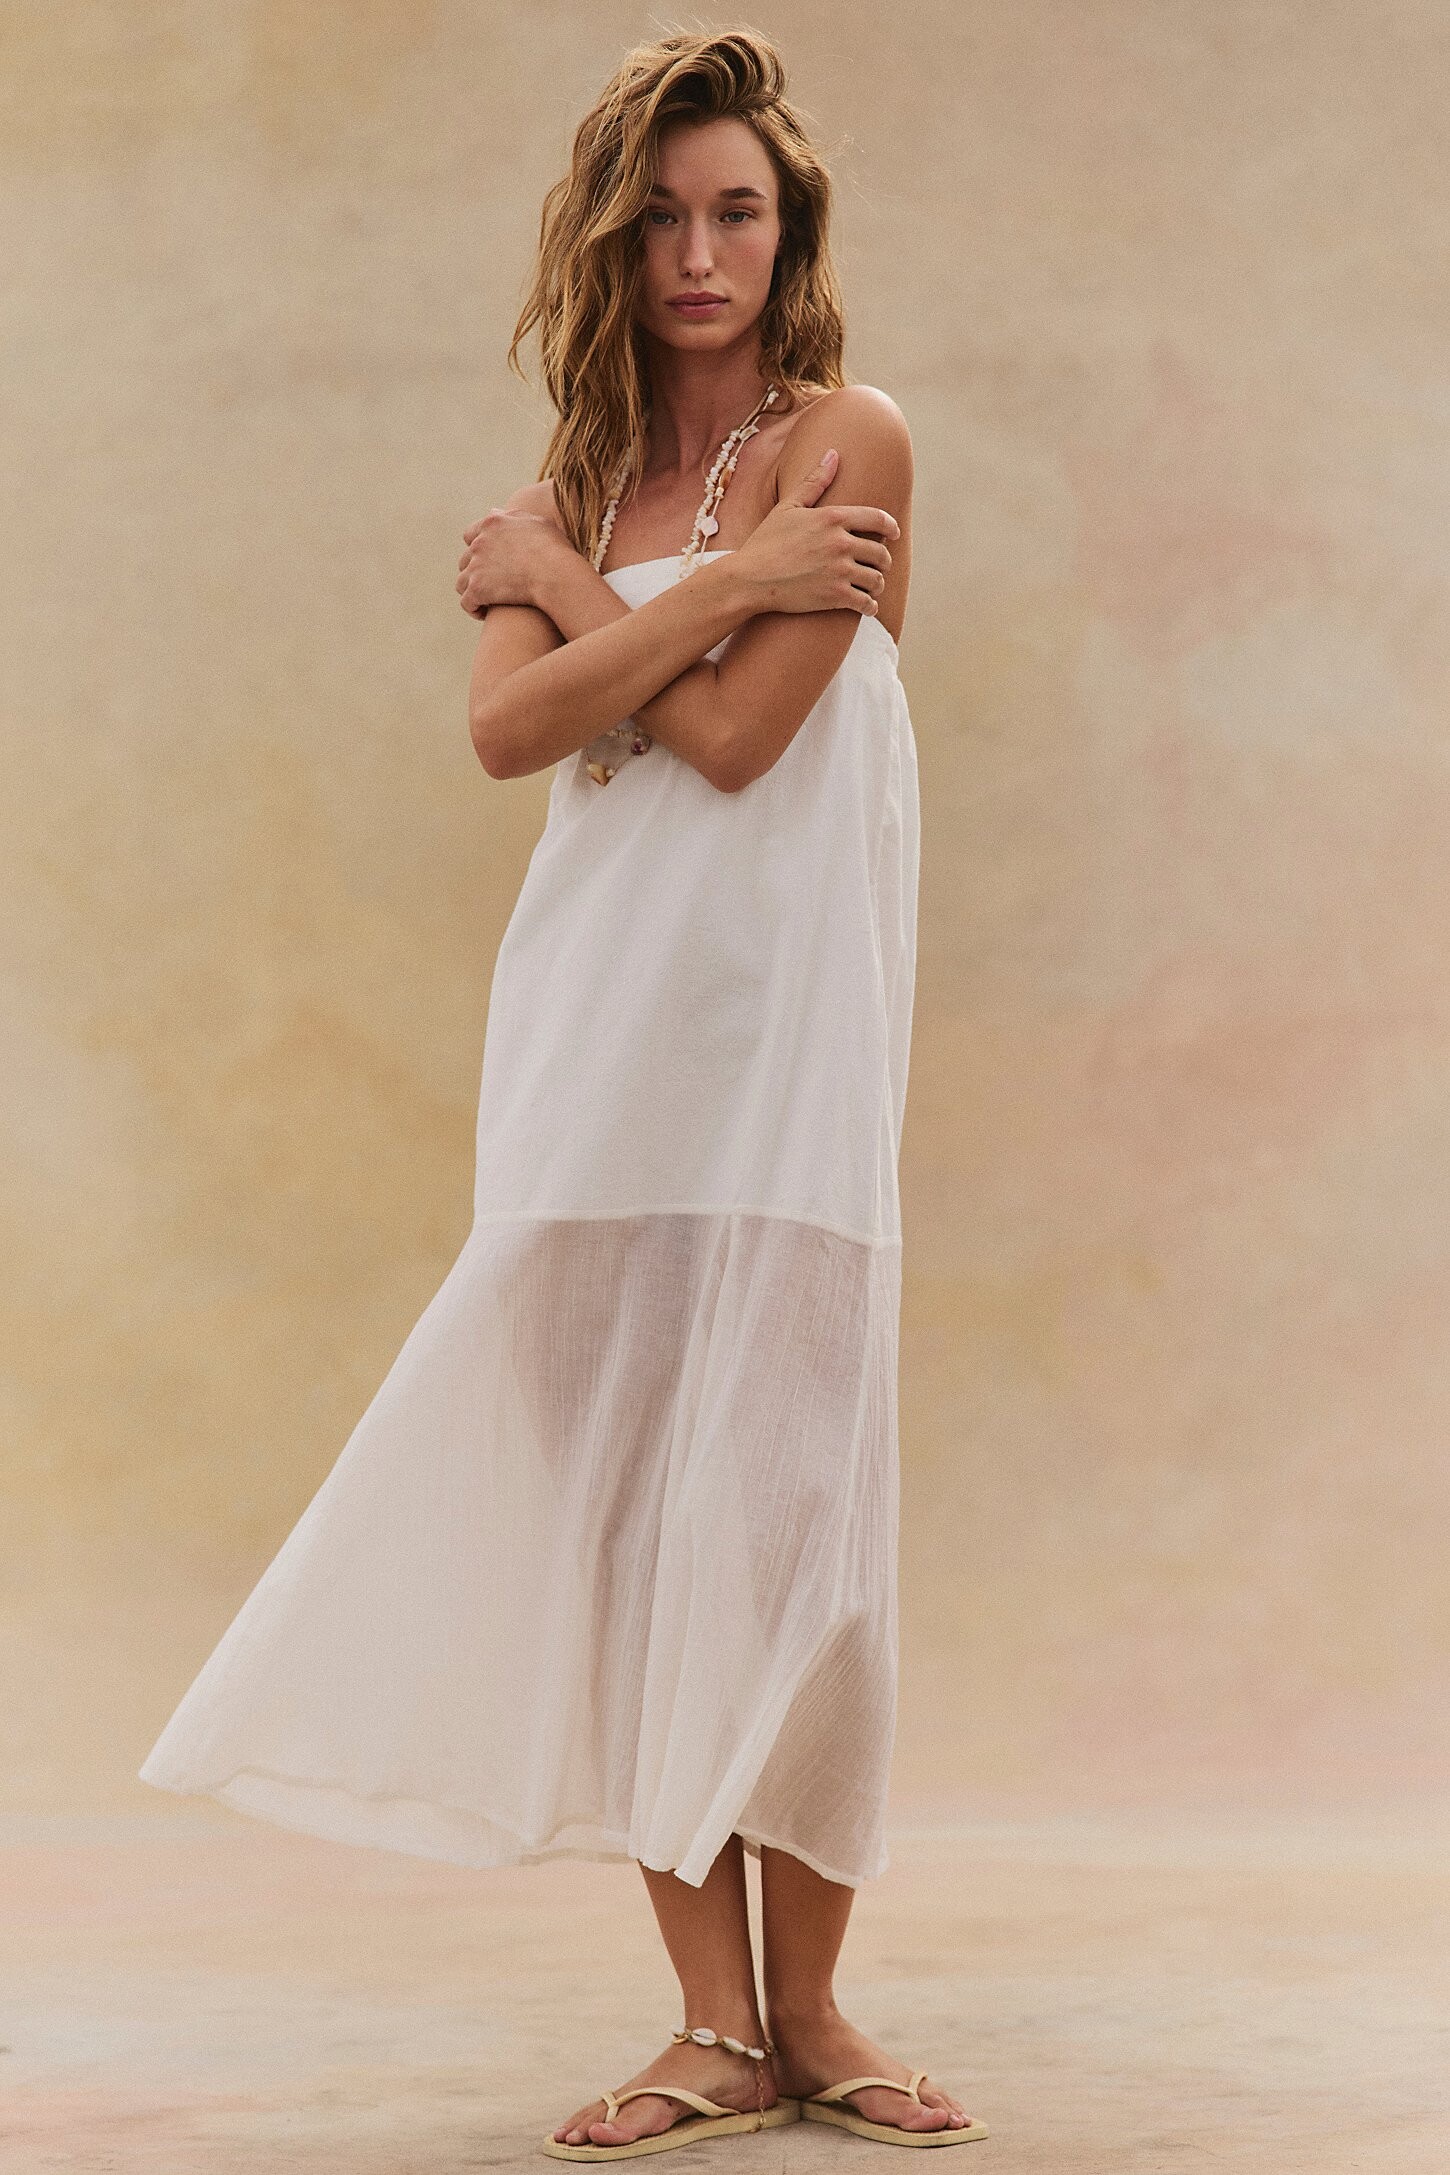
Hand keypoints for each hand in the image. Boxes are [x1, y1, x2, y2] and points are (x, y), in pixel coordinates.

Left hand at [456, 508, 574, 616]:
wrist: (555, 574)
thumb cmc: (554, 549)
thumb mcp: (538, 523)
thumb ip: (515, 516)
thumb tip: (496, 511)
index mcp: (493, 523)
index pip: (470, 535)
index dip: (477, 549)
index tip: (489, 561)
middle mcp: (479, 542)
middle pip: (465, 559)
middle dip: (476, 572)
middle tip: (492, 585)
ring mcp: (476, 566)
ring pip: (462, 582)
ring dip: (472, 591)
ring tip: (486, 601)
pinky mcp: (477, 588)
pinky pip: (467, 602)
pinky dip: (474, 608)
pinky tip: (484, 614)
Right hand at [732, 448, 896, 615]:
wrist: (750, 579)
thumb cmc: (766, 542)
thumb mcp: (788, 507)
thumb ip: (814, 482)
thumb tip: (834, 454)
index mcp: (833, 517)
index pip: (878, 519)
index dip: (891, 527)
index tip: (894, 534)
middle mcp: (840, 543)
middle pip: (881, 553)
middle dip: (883, 560)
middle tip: (878, 566)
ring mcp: (839, 571)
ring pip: (876, 579)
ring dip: (876, 584)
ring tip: (870, 587)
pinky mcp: (835, 597)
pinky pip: (866, 603)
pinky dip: (869, 606)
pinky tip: (866, 605)